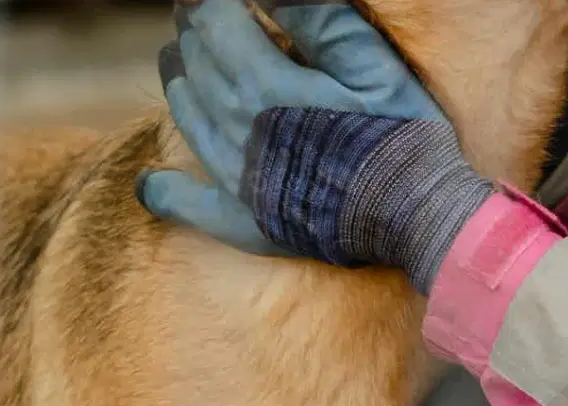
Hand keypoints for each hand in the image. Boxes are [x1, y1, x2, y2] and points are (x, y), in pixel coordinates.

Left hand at [137, 0, 444, 257]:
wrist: (416, 218)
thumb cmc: (402, 135)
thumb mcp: (369, 62)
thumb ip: (315, 17)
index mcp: (264, 85)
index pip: (215, 20)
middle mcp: (237, 130)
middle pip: (195, 63)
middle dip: (193, 31)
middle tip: (198, 16)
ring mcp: (235, 180)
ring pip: (185, 116)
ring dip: (178, 80)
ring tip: (180, 61)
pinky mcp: (244, 223)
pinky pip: (187, 208)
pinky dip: (164, 193)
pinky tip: (151, 185)